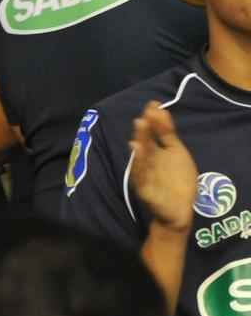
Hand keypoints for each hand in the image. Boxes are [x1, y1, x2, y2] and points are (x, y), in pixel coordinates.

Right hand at [130, 101, 196, 232]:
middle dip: (143, 132)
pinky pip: (140, 177)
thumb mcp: (176, 153)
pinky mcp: (145, 190)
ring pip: (141, 160)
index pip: (151, 132)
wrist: (178, 211)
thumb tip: (160, 108)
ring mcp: (145, 175)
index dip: (152, 120)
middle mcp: (147, 161)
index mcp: (154, 151)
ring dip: (139, 147)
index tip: (152, 104)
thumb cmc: (176, 180)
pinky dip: (139, 166)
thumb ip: (167, 133)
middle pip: (144, 144)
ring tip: (139, 135)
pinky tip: (137, 153)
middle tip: (143, 118)